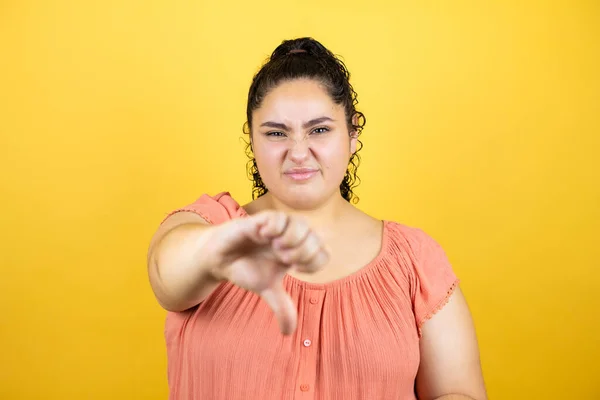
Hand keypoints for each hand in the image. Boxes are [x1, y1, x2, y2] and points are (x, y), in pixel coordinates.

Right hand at [208, 211, 328, 334]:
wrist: (219, 258)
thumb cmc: (246, 268)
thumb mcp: (267, 290)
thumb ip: (282, 308)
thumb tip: (289, 333)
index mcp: (298, 252)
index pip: (323, 254)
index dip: (314, 263)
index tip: (295, 270)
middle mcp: (291, 237)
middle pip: (317, 238)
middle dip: (303, 253)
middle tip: (285, 259)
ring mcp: (278, 227)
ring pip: (301, 223)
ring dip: (292, 240)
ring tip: (276, 247)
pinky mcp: (261, 220)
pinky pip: (278, 217)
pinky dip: (274, 229)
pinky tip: (263, 236)